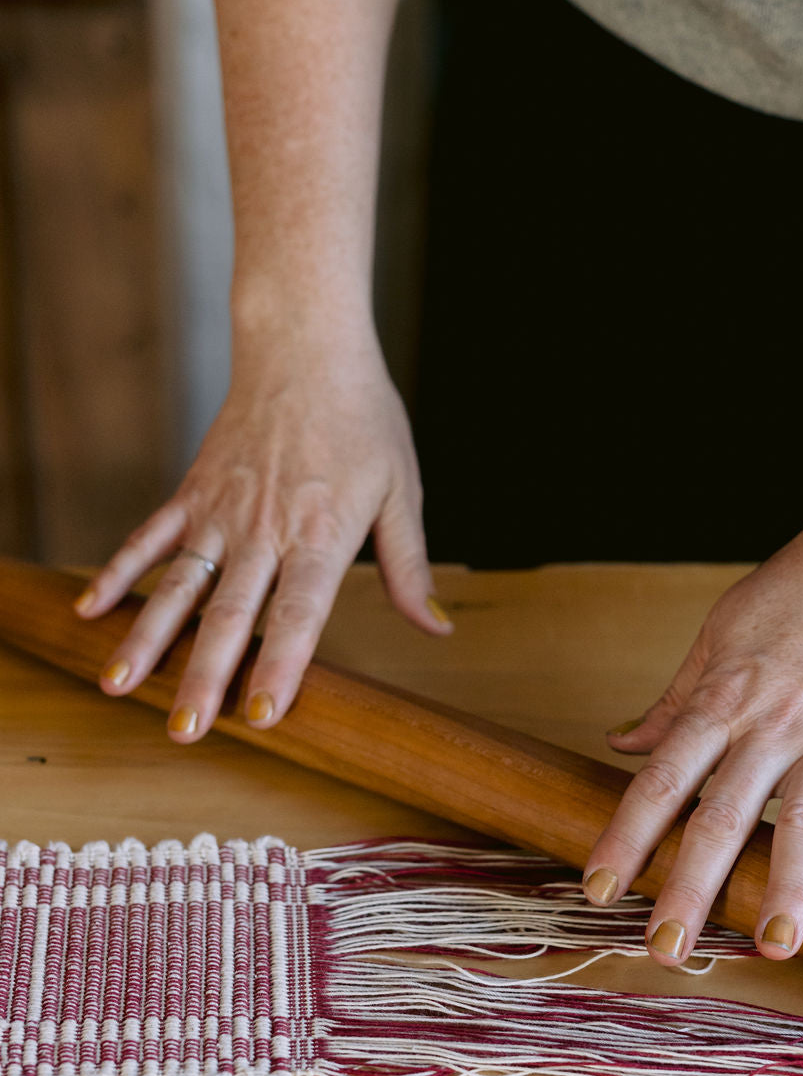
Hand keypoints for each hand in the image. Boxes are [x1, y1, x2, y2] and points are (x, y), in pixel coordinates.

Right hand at [74, 329, 450, 741]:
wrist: (305, 343)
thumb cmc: (362, 417)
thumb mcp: (401, 489)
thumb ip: (409, 566)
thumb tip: (437, 626)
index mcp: (321, 534)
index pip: (298, 613)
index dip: (279, 666)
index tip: (261, 715)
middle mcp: (264, 529)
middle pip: (229, 615)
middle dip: (203, 677)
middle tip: (182, 732)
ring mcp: (221, 511)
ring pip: (178, 586)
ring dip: (146, 639)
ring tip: (118, 686)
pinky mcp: (193, 491)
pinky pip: (150, 538)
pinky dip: (118, 573)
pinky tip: (90, 612)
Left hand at [582, 499, 802, 963]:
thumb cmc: (797, 587)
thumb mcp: (719, 633)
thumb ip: (675, 699)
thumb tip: (622, 741)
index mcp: (722, 698)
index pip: (661, 779)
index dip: (625, 837)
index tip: (597, 888)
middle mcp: (772, 723)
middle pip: (722, 816)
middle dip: (690, 887)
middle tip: (664, 949)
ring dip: (790, 888)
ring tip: (771, 946)